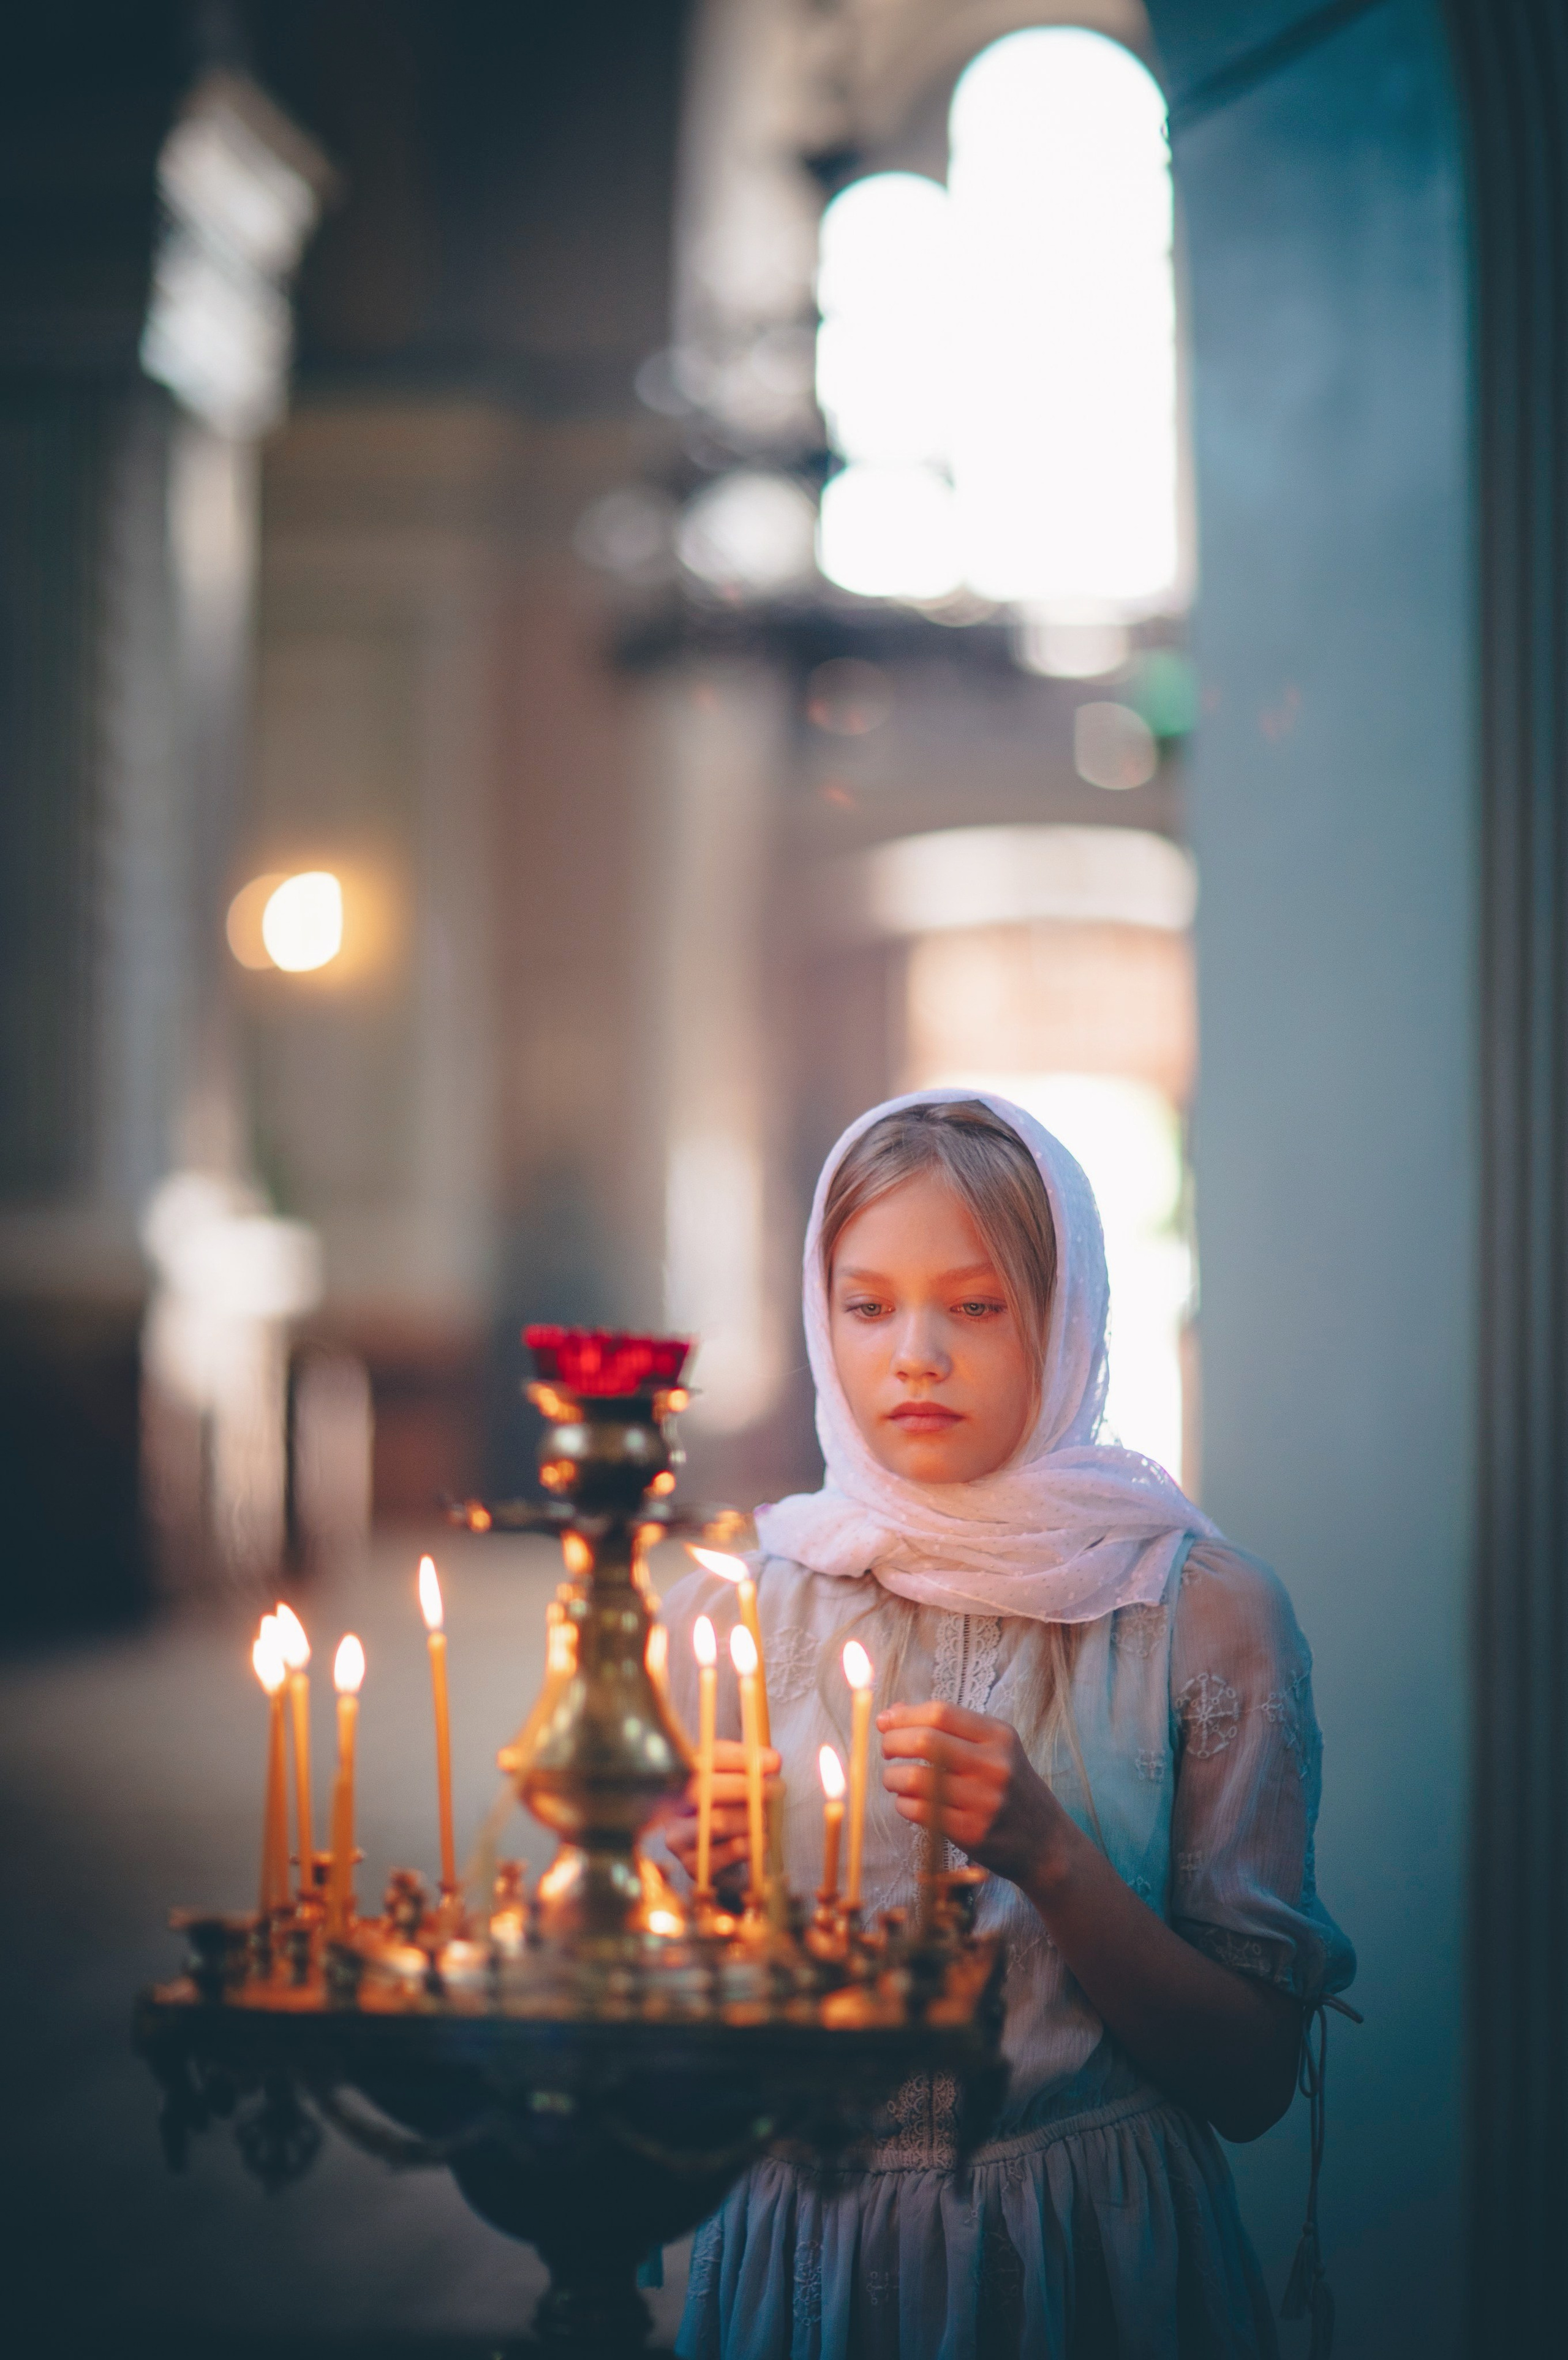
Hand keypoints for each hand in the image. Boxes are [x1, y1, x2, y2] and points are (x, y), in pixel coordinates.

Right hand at [662, 1738, 781, 1886]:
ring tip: (763, 1818)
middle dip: (743, 1787)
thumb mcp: (738, 1779)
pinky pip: (721, 1855)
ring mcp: (679, 1836)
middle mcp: (673, 1805)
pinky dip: (746, 1846)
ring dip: (748, 1819)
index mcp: (685, 1775)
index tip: (772, 1761)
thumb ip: (752, 1766)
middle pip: (701, 1789)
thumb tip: (772, 1760)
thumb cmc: (730, 1807)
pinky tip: (757, 1841)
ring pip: (715, 1822)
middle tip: (775, 1788)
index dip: (739, 1758)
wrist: (720, 1850)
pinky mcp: (691, 1864)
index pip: (705, 1759)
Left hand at [878, 1701, 1070, 1888]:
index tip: (885, 1722)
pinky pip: (918, 1811)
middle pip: (925, 1742)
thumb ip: (947, 1728)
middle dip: (892, 1743)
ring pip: (914, 1779)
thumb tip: (891, 1713)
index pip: (941, 1712)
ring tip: (895, 1780)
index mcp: (999, 1736)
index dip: (904, 1715)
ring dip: (892, 1777)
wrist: (1046, 1842)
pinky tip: (909, 1803)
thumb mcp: (992, 1749)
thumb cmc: (1009, 1788)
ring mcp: (984, 1801)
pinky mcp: (972, 1833)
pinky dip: (903, 1804)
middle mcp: (994, 1765)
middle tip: (887, 1750)